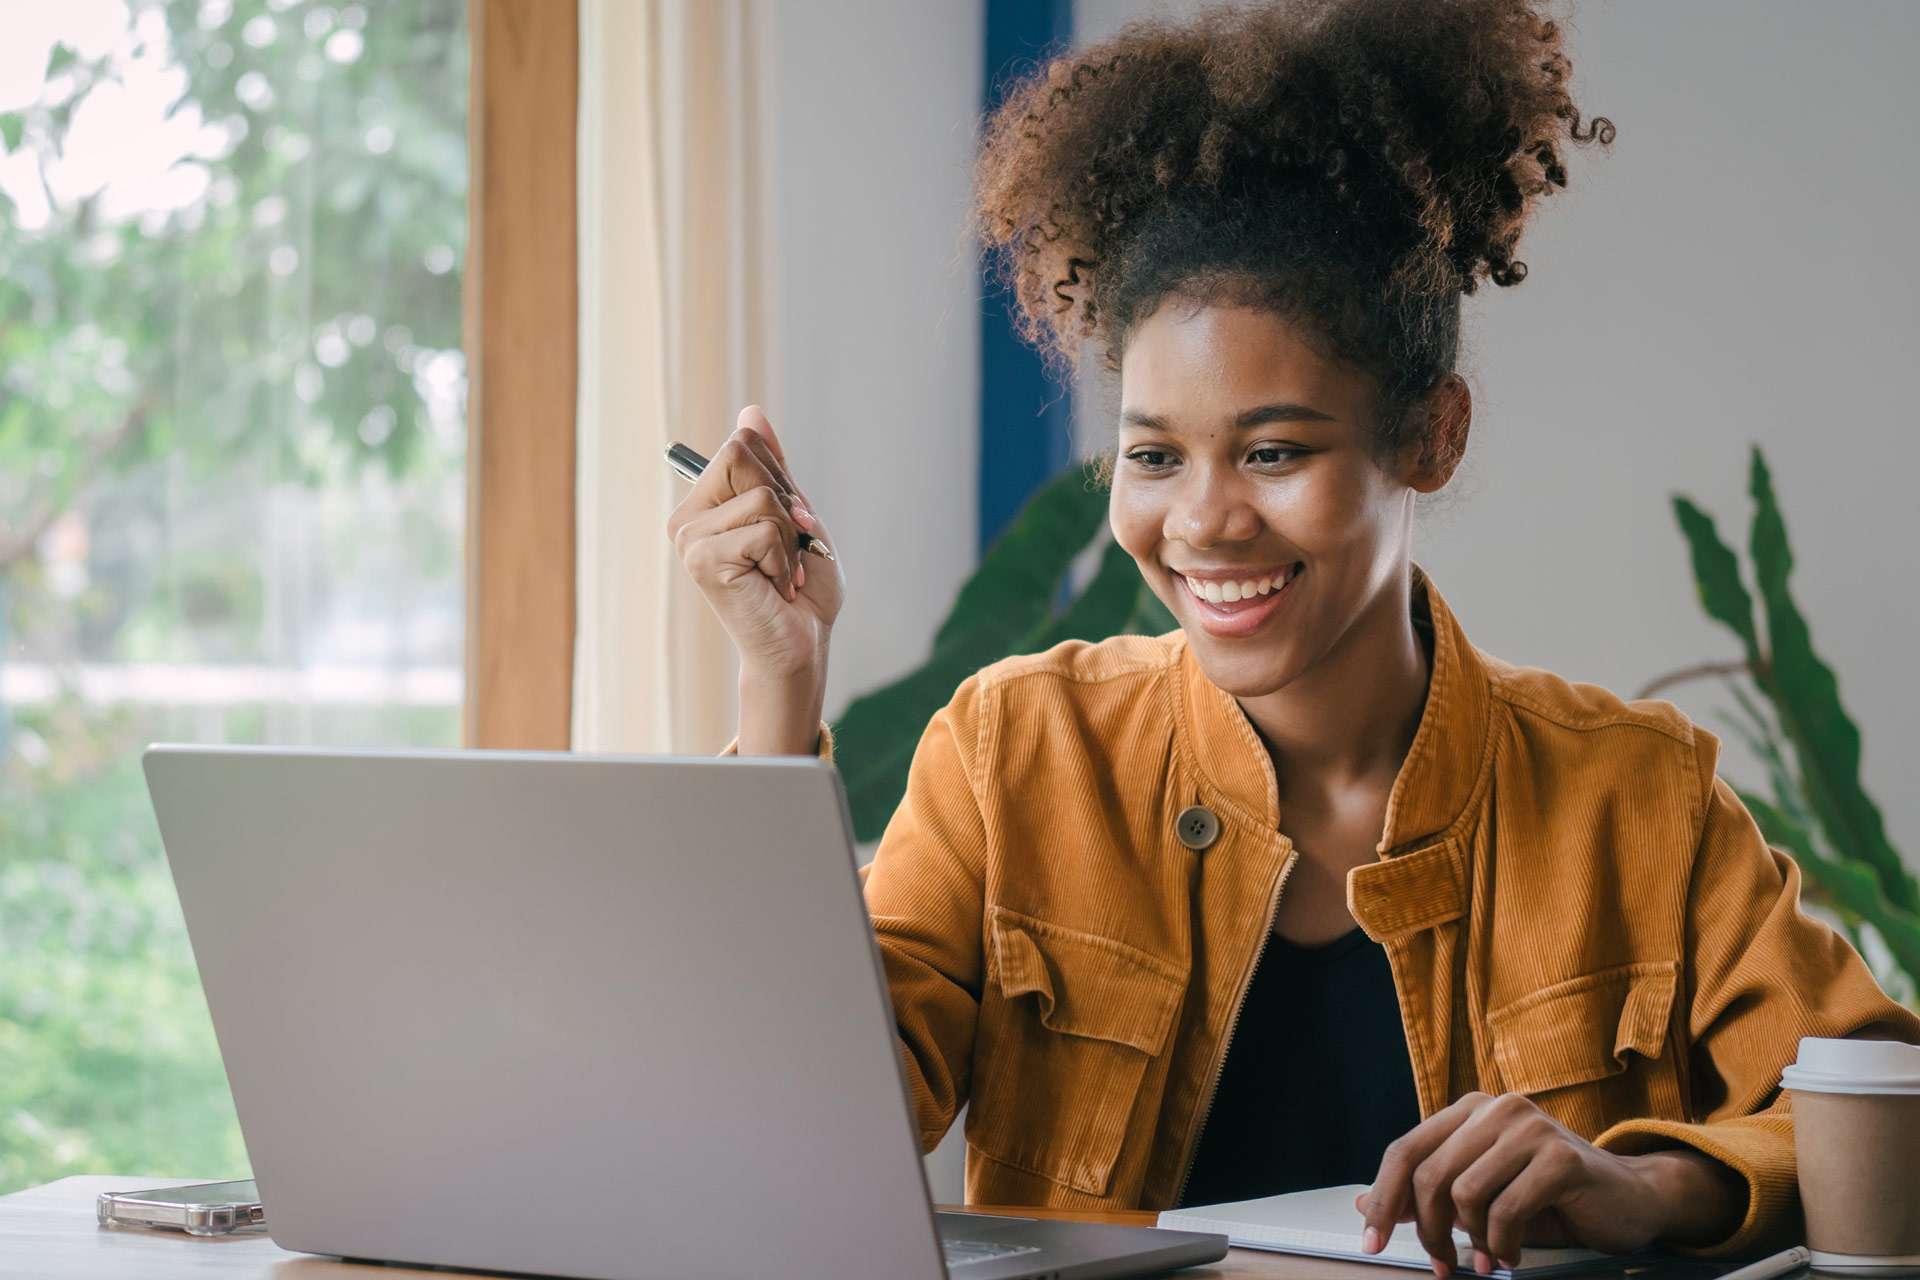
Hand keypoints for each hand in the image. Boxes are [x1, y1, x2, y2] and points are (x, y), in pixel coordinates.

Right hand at [667, 406, 844, 753]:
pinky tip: (774, 587)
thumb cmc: (800, 589)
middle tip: (788, 547)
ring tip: (781, 572)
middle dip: (785, 500)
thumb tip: (751, 411)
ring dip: (789, 537)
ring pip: (759, 496)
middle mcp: (688, 517)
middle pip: (742, 454)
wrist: (802, 644)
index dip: (781, 477)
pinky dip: (784, 560)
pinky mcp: (702, 560)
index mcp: (706, 502)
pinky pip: (763, 530)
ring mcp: (689, 538)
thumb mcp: (793, 515)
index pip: (742, 443)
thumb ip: (772, 467)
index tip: (791, 522)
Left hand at [1356, 1092, 1745, 1275]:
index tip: (1370, 1243)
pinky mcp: (1560, 1156)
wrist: (1630, 1197)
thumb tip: (1364, 1204)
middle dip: (1428, 1232)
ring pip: (1464, 1193)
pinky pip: (1506, 1209)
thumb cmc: (1551, 1196)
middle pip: (1428, 1174)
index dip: (1383, 1200)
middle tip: (1442, 1266)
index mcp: (1469, 1111)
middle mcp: (1495, 1109)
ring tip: (1489, 1259)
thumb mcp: (1481, 1196)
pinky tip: (1511, 1256)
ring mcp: (1529, 1127)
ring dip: (1472, 1241)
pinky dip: (1502, 1244)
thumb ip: (1427, 1196)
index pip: (1405, 1151)